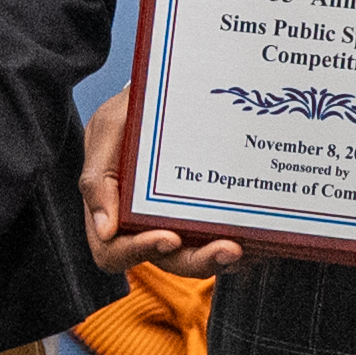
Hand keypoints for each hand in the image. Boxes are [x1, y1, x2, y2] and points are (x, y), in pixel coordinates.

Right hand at [77, 88, 243, 279]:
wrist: (167, 93)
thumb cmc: (129, 112)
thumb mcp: (108, 130)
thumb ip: (98, 178)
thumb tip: (106, 229)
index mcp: (111, 211)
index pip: (114, 252)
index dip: (139, 251)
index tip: (168, 237)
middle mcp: (144, 224)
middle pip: (166, 261)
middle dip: (197, 260)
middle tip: (227, 248)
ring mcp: (177, 221)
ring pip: (196, 257)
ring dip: (220, 257)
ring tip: (244, 246)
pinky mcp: (205, 214)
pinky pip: (222, 240)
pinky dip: (241, 245)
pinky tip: (258, 237)